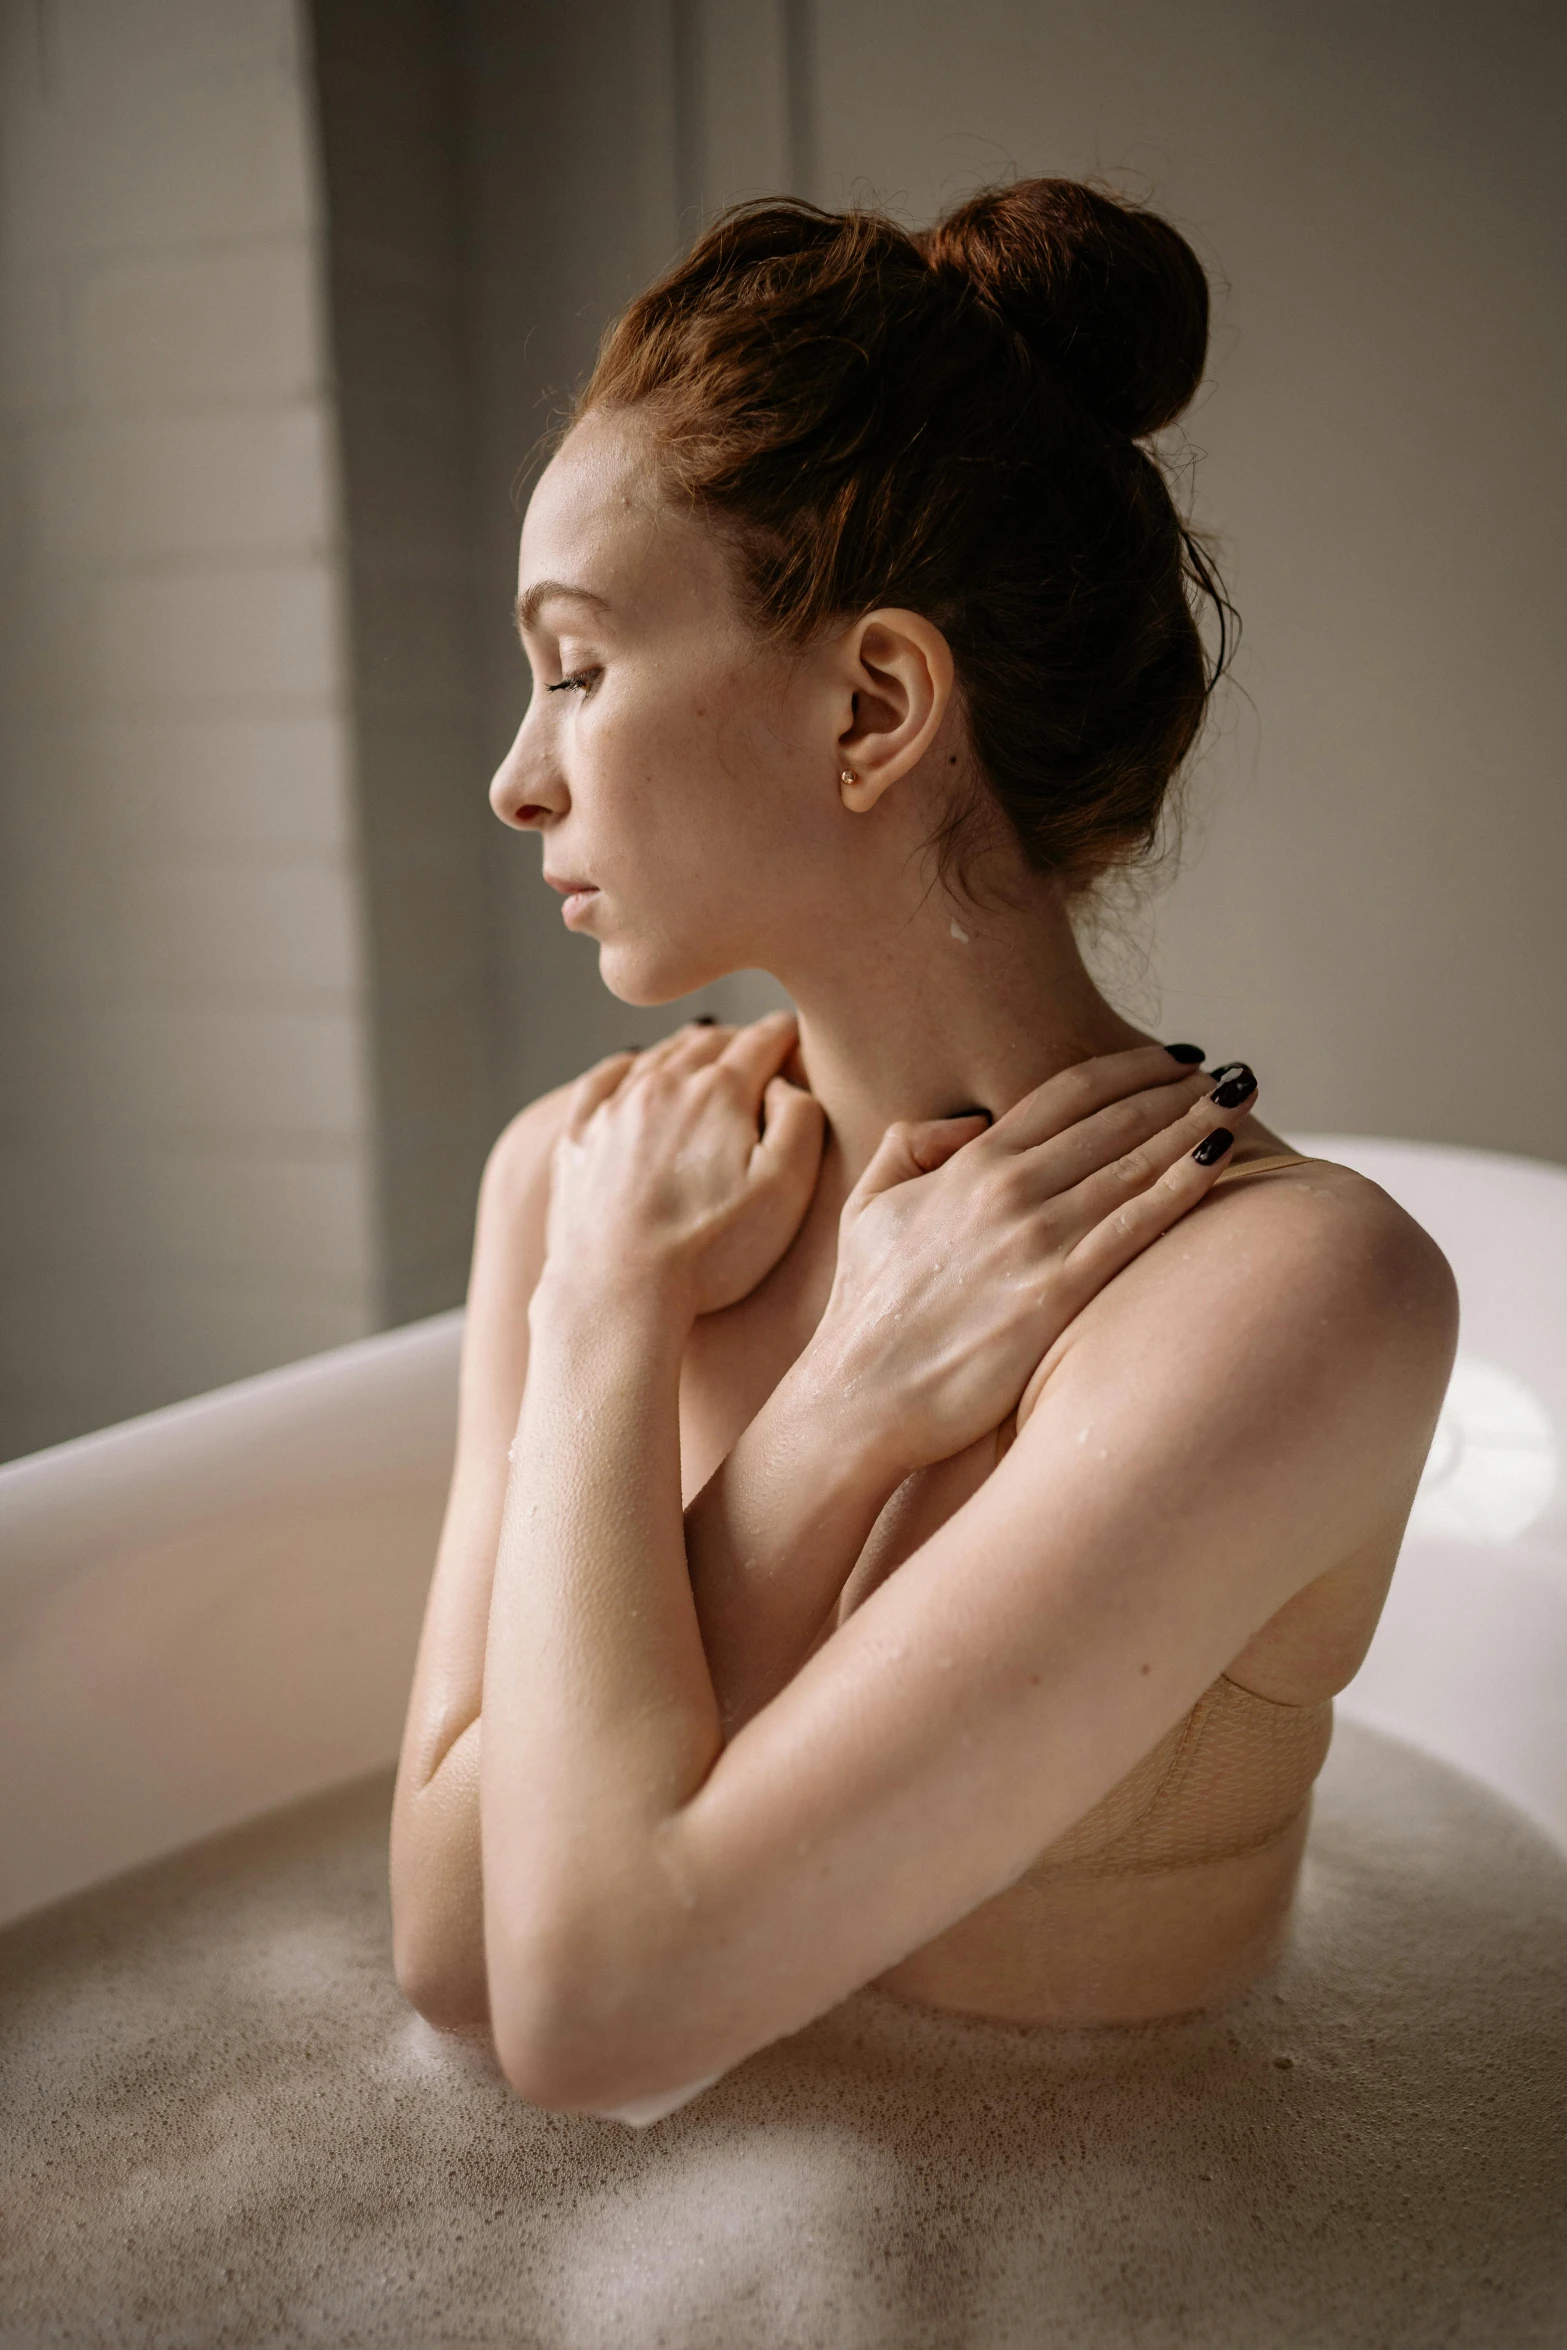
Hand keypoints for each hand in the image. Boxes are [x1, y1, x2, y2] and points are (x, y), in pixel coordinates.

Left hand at [538, 1014, 825, 1320]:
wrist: (617, 1291)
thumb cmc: (711, 1251)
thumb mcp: (785, 1189)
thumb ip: (800, 1120)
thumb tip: (783, 1082)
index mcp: (720, 1092)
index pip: (762, 1040)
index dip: (786, 1033)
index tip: (797, 1035)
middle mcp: (663, 1084)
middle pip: (710, 1042)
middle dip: (740, 1041)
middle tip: (759, 1049)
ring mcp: (615, 1108)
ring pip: (659, 1056)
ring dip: (689, 1052)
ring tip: (708, 1058)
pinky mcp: (579, 1137)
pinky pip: (604, 1080)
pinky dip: (628, 1067)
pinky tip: (638, 1072)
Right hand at [806, 1046, 1256, 1473]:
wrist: (859, 1397)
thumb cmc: (866, 1311)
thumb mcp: (867, 1207)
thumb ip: (911, 1146)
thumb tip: (968, 1122)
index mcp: (969, 1164)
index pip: (1068, 1093)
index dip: (1129, 1067)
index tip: (1173, 1058)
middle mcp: (1008, 1189)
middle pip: (1115, 1119)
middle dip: (1178, 1089)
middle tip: (1227, 1074)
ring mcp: (1036, 1240)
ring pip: (1135, 1163)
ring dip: (1194, 1123)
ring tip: (1239, 1100)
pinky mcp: (1056, 1294)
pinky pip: (1135, 1225)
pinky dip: (1184, 1183)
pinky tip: (1221, 1157)